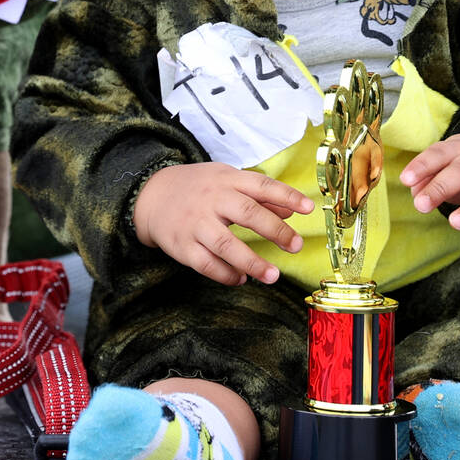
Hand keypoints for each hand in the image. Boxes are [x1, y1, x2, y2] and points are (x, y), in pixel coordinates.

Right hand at [133, 162, 315, 285]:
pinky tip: (241, 278)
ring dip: (251, 262)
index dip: (287, 196)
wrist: (150, 196)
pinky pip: (206, 264)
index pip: (261, 185)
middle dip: (275, 230)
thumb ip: (260, 196)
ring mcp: (195, 223)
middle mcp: (211, 199)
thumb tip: (292, 209)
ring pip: (226, 244)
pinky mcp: (182, 246)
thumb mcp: (227, 181)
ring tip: (273, 276)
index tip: (309, 208)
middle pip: (246, 213)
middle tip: (296, 245)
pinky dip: (226, 274)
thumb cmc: (197, 188)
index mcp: (226, 180)